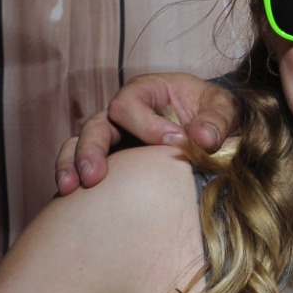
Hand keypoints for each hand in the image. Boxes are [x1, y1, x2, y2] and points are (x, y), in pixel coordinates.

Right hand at [54, 72, 237, 194]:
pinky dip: (75, 179)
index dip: (147, 125)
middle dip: (92, 150)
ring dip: (72, 166)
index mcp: (145, 92)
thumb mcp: (223, 108)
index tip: (174, 143)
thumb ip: (216, 120)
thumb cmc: (212, 112)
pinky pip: (84, 167)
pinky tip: (71, 200)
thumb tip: (202, 139)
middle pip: (95, 126)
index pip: (129, 104)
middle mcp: (121, 114)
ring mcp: (112, 138)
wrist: (212, 127)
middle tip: (94, 177)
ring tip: (70, 189)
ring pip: (80, 145)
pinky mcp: (111, 161)